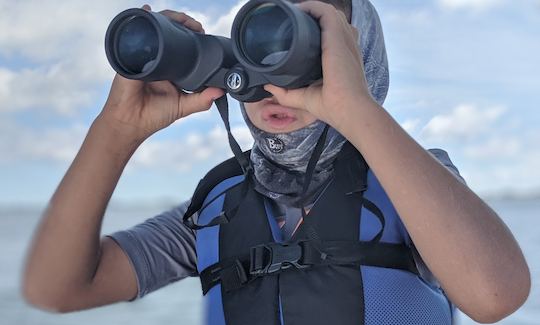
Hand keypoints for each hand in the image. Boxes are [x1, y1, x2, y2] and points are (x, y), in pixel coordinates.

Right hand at [100, 4, 223, 141]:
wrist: (130, 122)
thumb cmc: (154, 115)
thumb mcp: (183, 106)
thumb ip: (202, 100)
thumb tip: (221, 91)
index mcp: (171, 68)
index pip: (182, 46)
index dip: (192, 36)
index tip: (202, 31)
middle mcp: (158, 59)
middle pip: (170, 33)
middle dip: (182, 22)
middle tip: (196, 25)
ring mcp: (145, 56)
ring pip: (156, 30)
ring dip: (167, 18)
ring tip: (180, 19)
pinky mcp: (132, 56)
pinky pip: (138, 36)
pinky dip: (144, 21)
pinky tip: (150, 12)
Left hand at [263, 1, 374, 130]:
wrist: (349, 110)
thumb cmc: (333, 107)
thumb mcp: (304, 98)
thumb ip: (286, 93)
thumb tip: (268, 86)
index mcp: (341, 57)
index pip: (334, 34)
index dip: (318, 28)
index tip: (298, 30)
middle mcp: (345, 45)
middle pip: (332, 19)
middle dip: (313, 15)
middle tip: (293, 21)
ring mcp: (343, 39)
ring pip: (329, 12)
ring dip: (312, 9)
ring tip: (294, 14)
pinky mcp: (337, 37)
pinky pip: (325, 11)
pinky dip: (312, 7)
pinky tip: (298, 10)